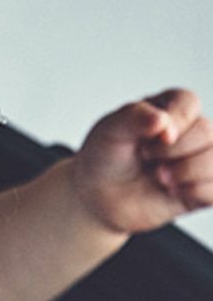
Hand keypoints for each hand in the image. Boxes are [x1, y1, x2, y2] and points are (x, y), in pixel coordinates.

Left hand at [71, 88, 212, 235]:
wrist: (98, 197)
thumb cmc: (105, 158)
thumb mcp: (109, 131)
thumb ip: (133, 118)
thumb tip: (162, 120)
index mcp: (169, 108)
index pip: (188, 102)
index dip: (174, 120)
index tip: (148, 139)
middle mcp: (190, 131)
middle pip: (207, 131)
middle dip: (172, 150)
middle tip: (145, 157)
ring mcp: (200, 159)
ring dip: (186, 171)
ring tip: (159, 177)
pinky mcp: (205, 188)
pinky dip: (194, 191)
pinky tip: (172, 191)